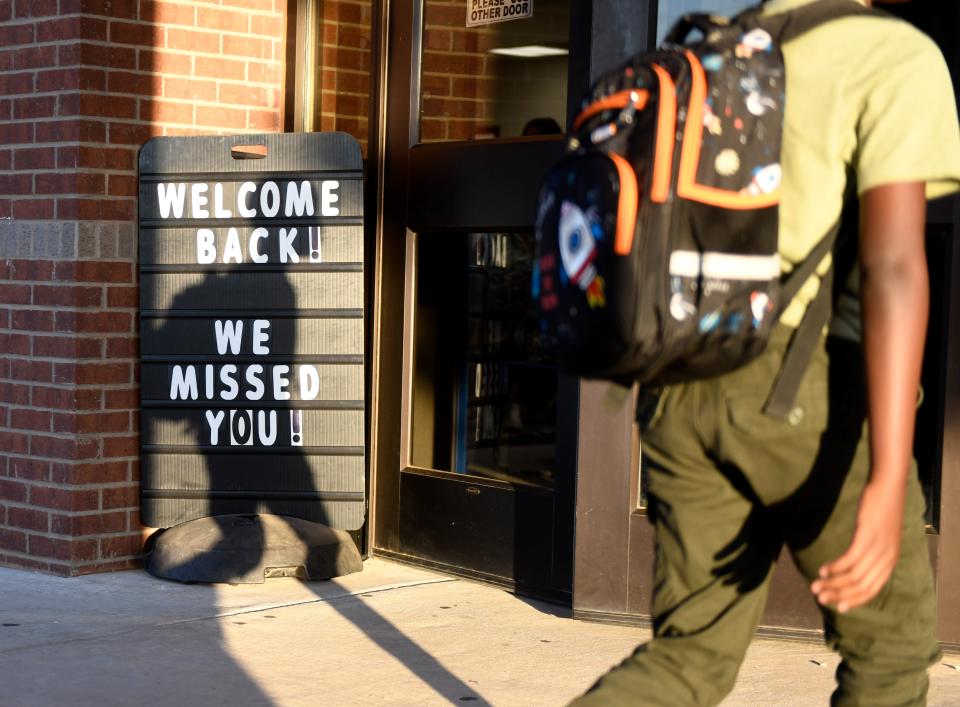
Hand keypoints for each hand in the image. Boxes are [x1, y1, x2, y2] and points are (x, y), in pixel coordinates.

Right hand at [810, 478, 904, 612]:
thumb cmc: (882, 508)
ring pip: (853, 576)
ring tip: (815, 585)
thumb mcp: (882, 535)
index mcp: (890, 561)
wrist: (889, 486)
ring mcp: (878, 548)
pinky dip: (834, 568)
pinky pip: (849, 560)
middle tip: (819, 597)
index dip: (853, 601)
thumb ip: (873, 551)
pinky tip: (823, 569)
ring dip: (832, 583)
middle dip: (838, 595)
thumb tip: (857, 563)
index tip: (836, 606)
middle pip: (861, 587)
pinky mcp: (867, 537)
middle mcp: (886, 559)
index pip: (871, 591)